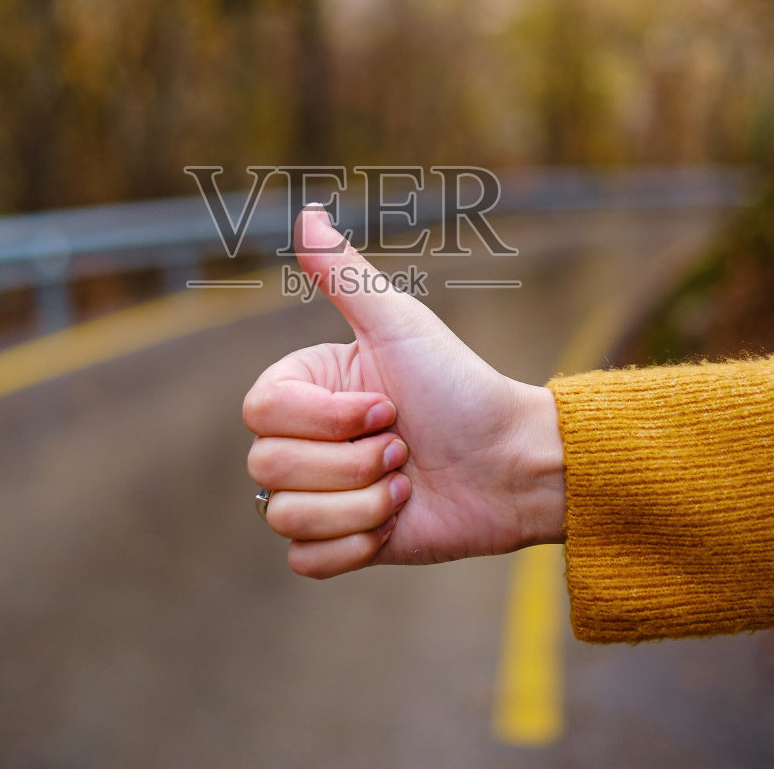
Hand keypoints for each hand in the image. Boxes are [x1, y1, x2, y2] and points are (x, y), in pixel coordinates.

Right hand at [243, 205, 564, 577]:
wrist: (514, 463)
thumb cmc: (461, 387)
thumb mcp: (401, 325)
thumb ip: (344, 273)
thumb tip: (307, 212)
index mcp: (307, 388)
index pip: (260, 412)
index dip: (323, 420)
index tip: (386, 408)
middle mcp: (305, 440)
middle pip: (267, 469)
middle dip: (348, 465)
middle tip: (403, 448)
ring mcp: (322, 494)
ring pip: (285, 518)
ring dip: (361, 505)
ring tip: (407, 487)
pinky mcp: (343, 544)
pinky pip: (305, 562)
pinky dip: (355, 545)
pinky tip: (397, 522)